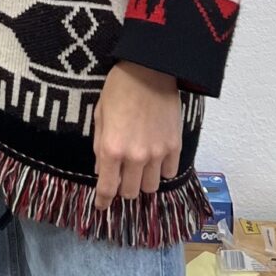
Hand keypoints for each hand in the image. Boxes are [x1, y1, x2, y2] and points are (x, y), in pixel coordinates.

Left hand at [92, 62, 180, 206]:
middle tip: (121, 177)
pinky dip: (161, 171)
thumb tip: (101, 170)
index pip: (107, 188)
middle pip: (130, 192)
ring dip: (142, 182)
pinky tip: (156, 160)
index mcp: (111, 149)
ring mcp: (157, 153)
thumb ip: (100, 145)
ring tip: (139, 169)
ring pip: (150, 187)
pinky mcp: (175, 146)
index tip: (101, 206)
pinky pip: (169, 173)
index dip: (103, 201)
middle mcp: (135, 157)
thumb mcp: (100, 115)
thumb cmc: (119, 88)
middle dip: (122, 188)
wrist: (150, 68)